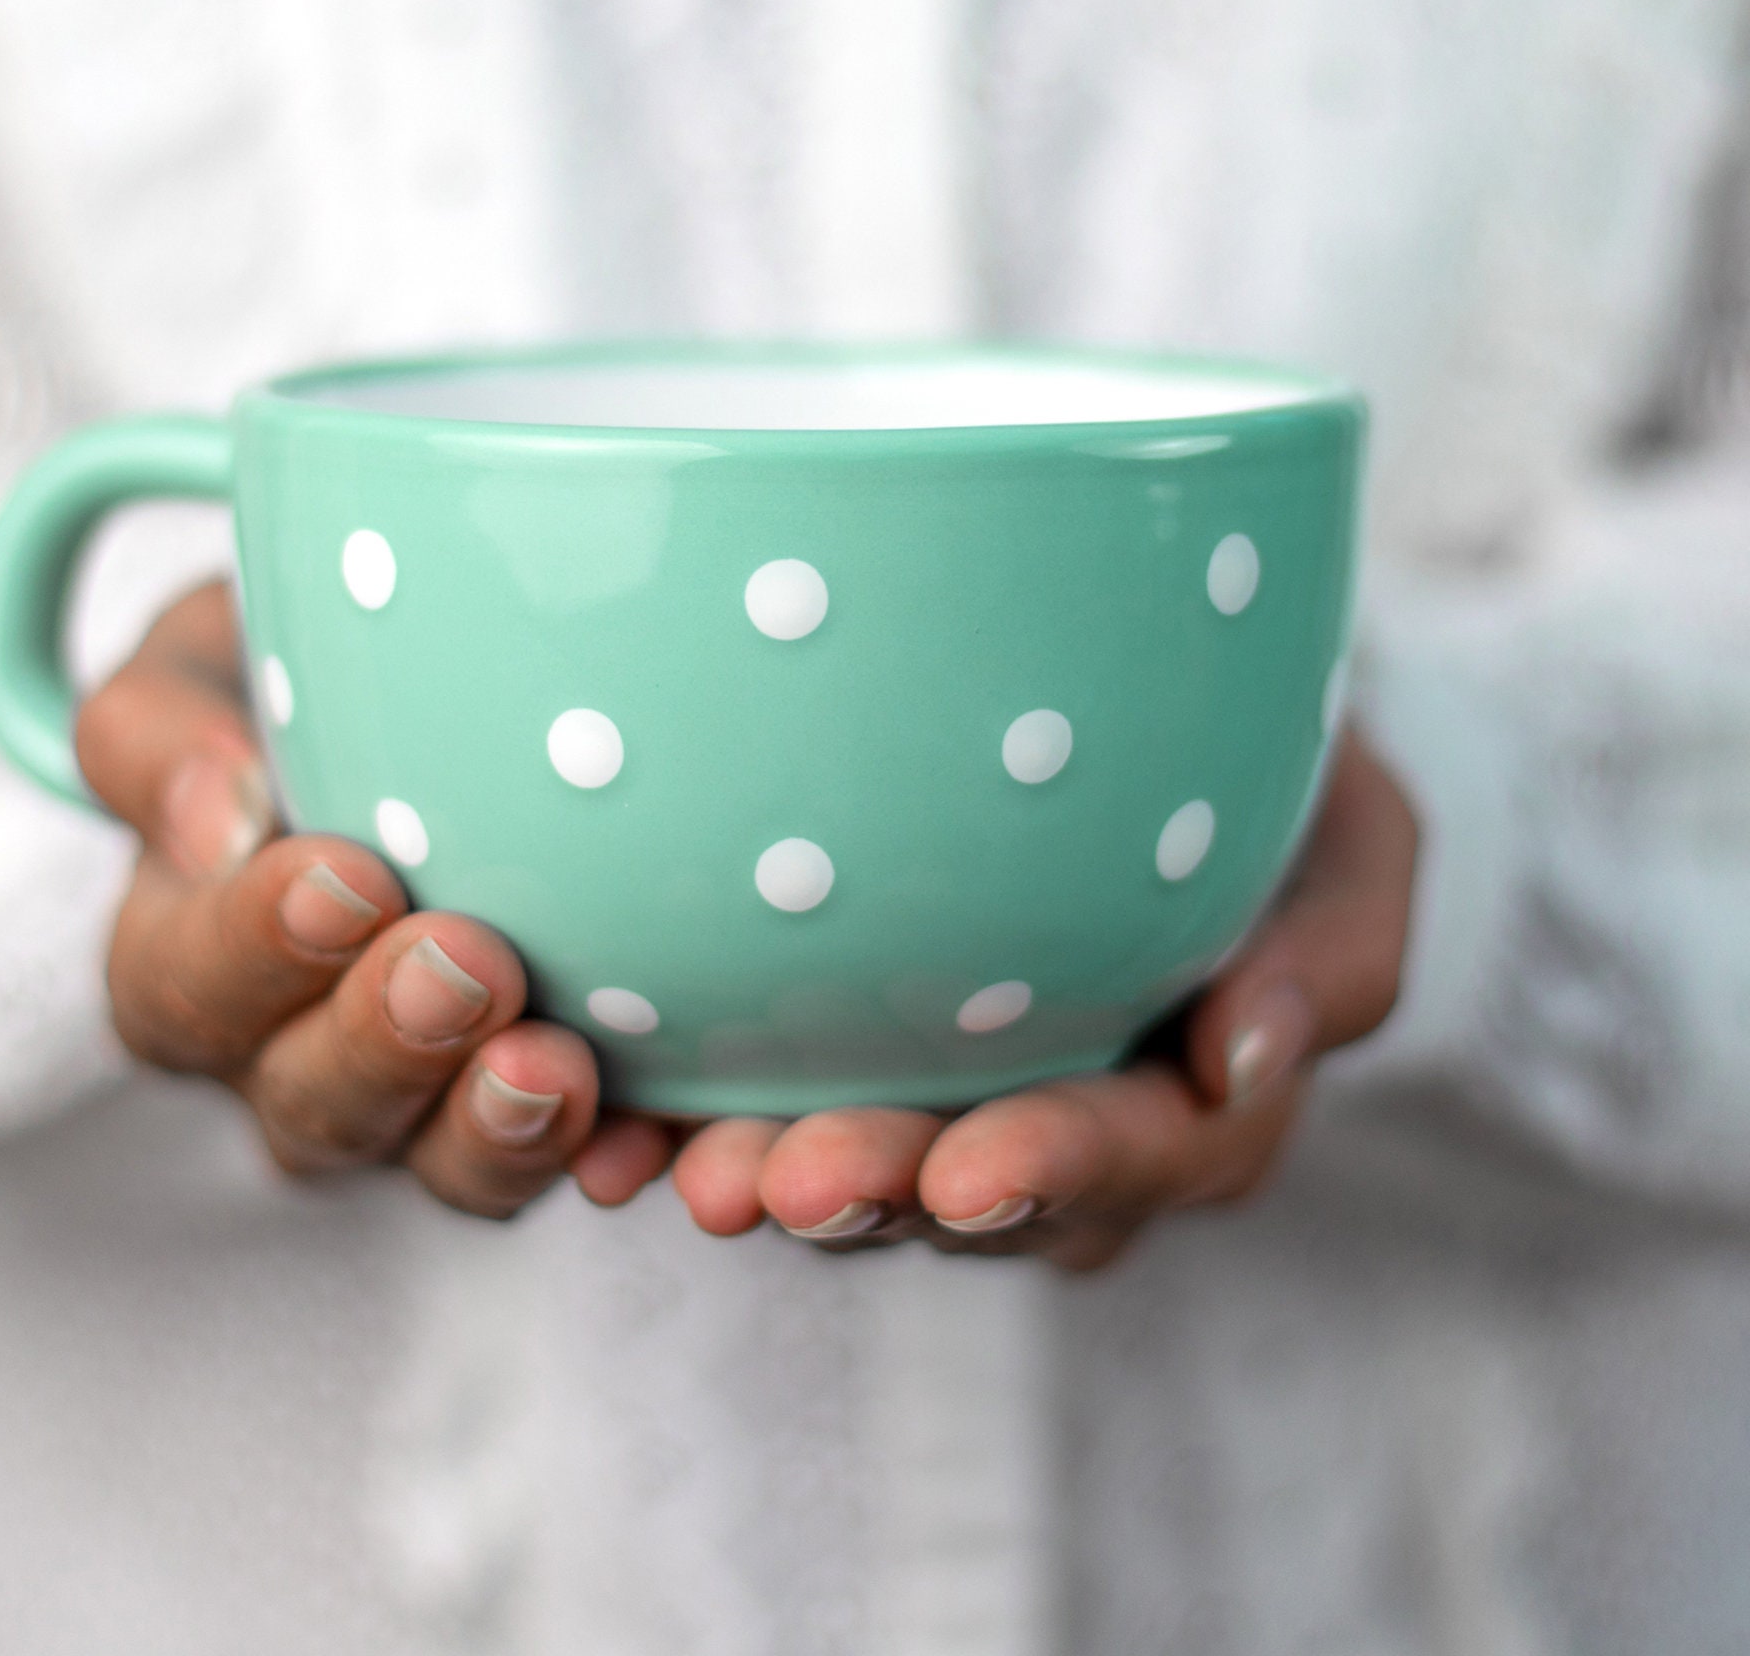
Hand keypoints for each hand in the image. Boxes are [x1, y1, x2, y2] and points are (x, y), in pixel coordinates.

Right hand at [76, 581, 675, 1214]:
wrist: (452, 697)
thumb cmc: (296, 685)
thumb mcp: (203, 667)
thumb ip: (163, 734)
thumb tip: (216, 815)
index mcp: (193, 963)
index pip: (185, 991)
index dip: (254, 951)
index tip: (345, 877)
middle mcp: (302, 1059)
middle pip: (318, 1106)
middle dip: (387, 1044)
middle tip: (466, 963)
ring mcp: (433, 1106)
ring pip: (449, 1164)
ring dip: (499, 1128)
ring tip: (554, 1064)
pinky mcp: (558, 1112)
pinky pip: (591, 1159)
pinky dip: (629, 1154)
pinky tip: (670, 1144)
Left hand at [670, 728, 1417, 1270]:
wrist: (1205, 779)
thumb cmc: (1292, 827)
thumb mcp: (1357, 865)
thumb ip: (1329, 957)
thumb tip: (1255, 1046)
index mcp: (1187, 1116)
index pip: (1133, 1158)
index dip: (1055, 1168)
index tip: (975, 1160)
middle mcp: (1059, 1143)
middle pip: (967, 1196)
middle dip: (874, 1195)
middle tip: (776, 1180)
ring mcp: (953, 1114)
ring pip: (861, 1177)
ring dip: (767, 1175)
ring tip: (678, 1166)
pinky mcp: (857, 1068)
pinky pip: (775, 1110)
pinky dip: (697, 1126)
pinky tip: (617, 1123)